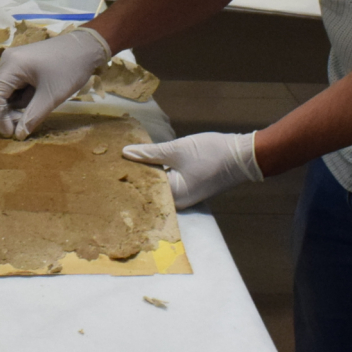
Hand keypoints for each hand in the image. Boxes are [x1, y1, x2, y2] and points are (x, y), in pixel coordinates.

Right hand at [0, 28, 110, 138]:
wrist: (86, 47)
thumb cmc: (69, 69)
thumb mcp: (51, 97)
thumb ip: (32, 116)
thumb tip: (18, 135)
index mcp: (12, 65)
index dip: (0, 116)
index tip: (11, 132)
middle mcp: (8, 60)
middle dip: (7, 110)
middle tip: (23, 123)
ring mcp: (14, 60)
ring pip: (5, 89)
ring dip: (16, 103)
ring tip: (36, 107)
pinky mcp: (22, 62)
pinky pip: (14, 83)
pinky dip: (22, 95)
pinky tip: (37, 97)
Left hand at [122, 131, 262, 208]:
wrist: (243, 155)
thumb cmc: (212, 154)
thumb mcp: (177, 149)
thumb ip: (150, 153)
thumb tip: (125, 152)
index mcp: (173, 197)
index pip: (142, 190)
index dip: (126, 178)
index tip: (108, 168)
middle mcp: (177, 202)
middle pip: (148, 191)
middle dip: (133, 177)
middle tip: (111, 164)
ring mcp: (184, 195)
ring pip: (158, 186)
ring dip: (146, 174)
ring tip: (124, 162)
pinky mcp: (189, 187)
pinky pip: (167, 182)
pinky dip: (157, 173)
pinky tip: (146, 162)